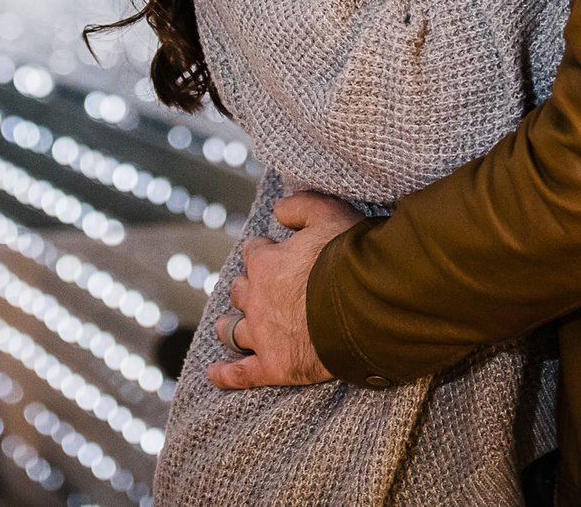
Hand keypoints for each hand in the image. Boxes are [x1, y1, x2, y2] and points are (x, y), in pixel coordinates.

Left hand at [206, 191, 362, 389]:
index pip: (253, 253)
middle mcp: (257, 299)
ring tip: (227, 327)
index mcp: (266, 263)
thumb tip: (279, 209)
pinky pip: (240, 374)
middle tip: (258, 291)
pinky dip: (225, 375)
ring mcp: (263, 334)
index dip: (264, 252)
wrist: (365, 305)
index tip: (275, 253)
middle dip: (246, 289)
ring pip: (234, 330)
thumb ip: (301, 205)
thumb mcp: (329, 213)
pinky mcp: (274, 366)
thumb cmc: (350, 258)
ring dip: (229, 327)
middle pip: (240, 292)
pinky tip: (215, 374)